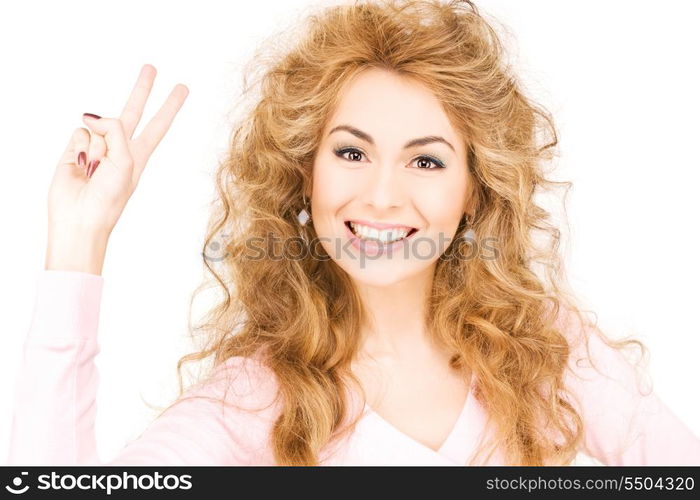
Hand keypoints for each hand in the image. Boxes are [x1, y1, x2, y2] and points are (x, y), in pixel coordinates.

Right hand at [48, 63, 188, 236]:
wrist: (81, 218)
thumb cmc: (109, 198)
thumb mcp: (125, 162)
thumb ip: (115, 130)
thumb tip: (90, 116)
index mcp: (139, 154)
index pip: (158, 124)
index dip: (169, 106)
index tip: (182, 88)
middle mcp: (120, 147)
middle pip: (132, 111)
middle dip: (142, 89)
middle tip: (151, 68)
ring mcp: (97, 147)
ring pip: (98, 126)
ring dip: (96, 149)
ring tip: (94, 171)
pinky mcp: (75, 148)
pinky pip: (79, 132)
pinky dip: (80, 148)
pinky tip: (80, 165)